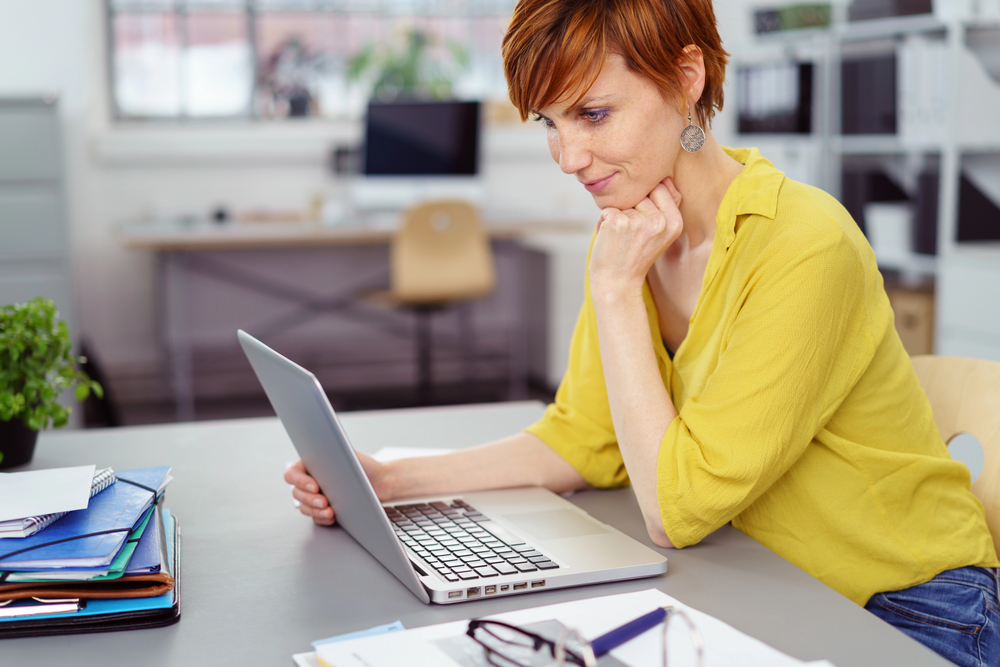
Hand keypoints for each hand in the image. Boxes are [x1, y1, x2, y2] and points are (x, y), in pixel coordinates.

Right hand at [284, 455, 388, 525]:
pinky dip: (322, 518)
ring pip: (304, 507)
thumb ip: (332, 454)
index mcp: (310, 464)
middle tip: (324, 501)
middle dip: (309, 499)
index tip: (315, 486)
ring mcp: (315, 496)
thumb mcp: (348, 454)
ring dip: (315, 511)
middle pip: (296, 493)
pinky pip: (315, 517)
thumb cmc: (363, 465)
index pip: (293, 473)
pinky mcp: (323, 509)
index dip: (300, 481)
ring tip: (330, 512)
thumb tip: (321, 455)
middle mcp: (309, 480)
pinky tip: (331, 517)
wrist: (380, 481)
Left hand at [589, 177, 682, 300]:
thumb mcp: (659, 231)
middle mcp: (660, 221)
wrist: (617, 284)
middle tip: (630, 236)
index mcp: (675, 221)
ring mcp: (639, 222)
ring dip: (615, 216)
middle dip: (629, 209)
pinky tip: (610, 240)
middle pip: (639, 193)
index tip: (642, 226)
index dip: (645, 202)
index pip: (659, 187)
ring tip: (620, 239)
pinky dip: (602, 223)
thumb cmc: (634, 255)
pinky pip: (606, 209)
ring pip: (621, 201)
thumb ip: (663, 205)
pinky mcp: (618, 222)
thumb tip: (663, 176)